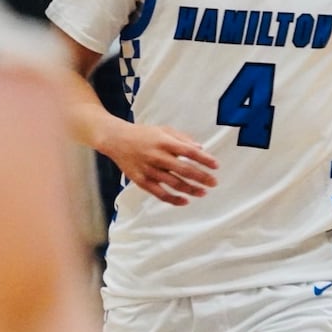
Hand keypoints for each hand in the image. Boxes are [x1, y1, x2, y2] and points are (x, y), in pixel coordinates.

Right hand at [103, 123, 217, 205]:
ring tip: (203, 193)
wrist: (116, 140)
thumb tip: (200, 148)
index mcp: (164, 142)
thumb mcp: (163, 130)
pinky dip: (173, 199)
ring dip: (191, 189)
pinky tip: (185, 201)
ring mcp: (149, 170)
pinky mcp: (142, 181)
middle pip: (184, 169)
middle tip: (214, 182)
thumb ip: (182, 138)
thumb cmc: (142, 134)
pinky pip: (160, 193)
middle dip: (201, 177)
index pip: (189, 152)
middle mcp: (157, 156)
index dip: (204, 159)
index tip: (216, 165)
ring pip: (174, 183)